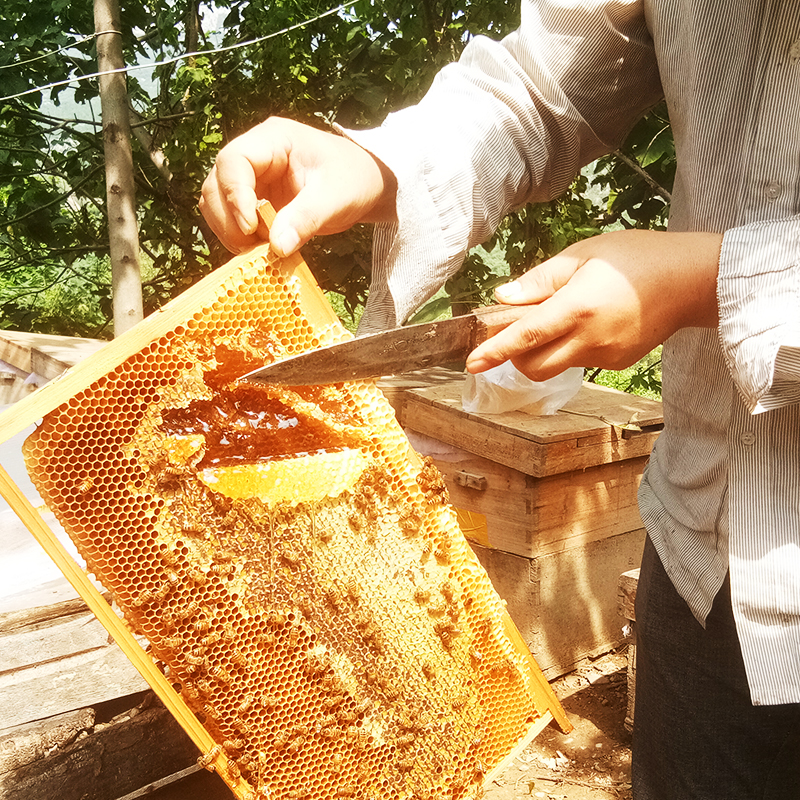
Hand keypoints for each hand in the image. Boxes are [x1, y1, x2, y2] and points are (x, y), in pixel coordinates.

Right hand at [200, 117, 396, 255]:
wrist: (367, 185)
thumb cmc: (355, 179)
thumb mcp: (335, 198)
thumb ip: (306, 219)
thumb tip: (276, 248)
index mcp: (273, 139)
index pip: (233, 161)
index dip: (234, 196)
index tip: (251, 227)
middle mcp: (255, 155)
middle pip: (216, 184)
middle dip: (229, 220)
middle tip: (254, 247)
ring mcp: (251, 179)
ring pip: (216, 204)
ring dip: (230, 232)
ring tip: (261, 250)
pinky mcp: (253, 201)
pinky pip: (230, 220)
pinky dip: (239, 238)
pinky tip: (262, 250)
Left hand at [465, 230, 721, 379]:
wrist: (692, 280)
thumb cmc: (637, 256)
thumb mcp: (584, 254)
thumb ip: (540, 280)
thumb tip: (504, 297)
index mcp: (576, 308)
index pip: (525, 337)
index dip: (495, 351)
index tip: (471, 363)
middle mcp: (589, 339)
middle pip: (534, 367)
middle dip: (516, 357)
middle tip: (517, 329)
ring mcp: (605, 355)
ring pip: (557, 367)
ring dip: (542, 352)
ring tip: (558, 318)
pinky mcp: (618, 362)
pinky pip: (581, 360)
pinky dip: (570, 347)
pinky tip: (590, 321)